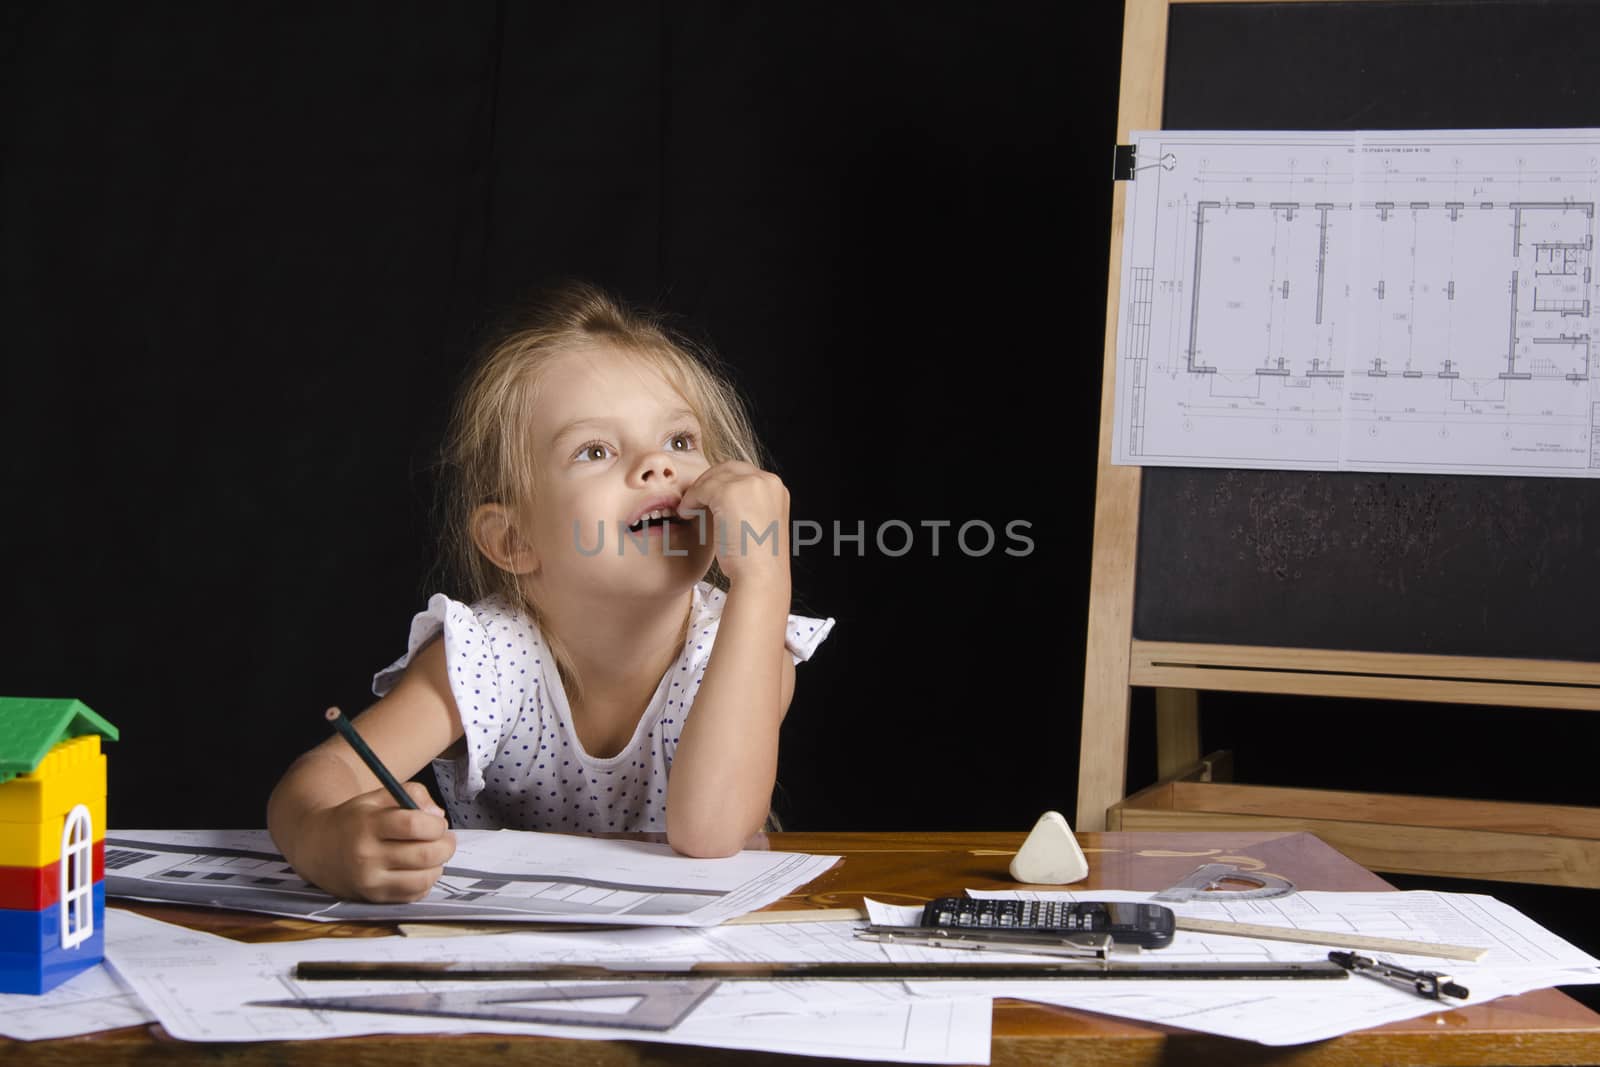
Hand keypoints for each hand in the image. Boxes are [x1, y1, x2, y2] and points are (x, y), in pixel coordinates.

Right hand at [304, 782, 455, 902]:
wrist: (318, 848)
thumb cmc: (354, 820)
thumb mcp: (377, 796)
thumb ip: (412, 794)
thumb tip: (437, 814)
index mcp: (367, 825)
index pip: (414, 826)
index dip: (436, 824)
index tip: (438, 823)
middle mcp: (367, 856)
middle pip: (425, 855)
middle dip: (445, 845)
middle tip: (444, 839)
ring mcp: (370, 881)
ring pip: (425, 879)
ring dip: (438, 865)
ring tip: (432, 854)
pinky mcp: (375, 898)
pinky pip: (415, 894)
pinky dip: (425, 881)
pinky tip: (418, 869)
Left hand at [677, 460, 789, 585]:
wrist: (760, 576)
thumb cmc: (757, 561)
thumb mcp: (756, 525)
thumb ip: (744, 506)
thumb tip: (715, 498)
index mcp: (777, 488)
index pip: (744, 473)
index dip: (722, 484)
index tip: (707, 498)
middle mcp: (768, 481)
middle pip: (729, 468)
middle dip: (708, 482)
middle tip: (693, 500)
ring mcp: (750, 483)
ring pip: (713, 477)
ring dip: (697, 492)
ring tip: (688, 510)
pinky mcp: (730, 492)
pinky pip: (701, 489)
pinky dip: (690, 500)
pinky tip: (686, 514)